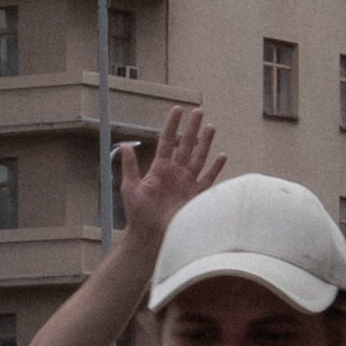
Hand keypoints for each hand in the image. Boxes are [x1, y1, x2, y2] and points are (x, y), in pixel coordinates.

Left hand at [114, 105, 226, 258]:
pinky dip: (215, 168)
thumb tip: (123, 145)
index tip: (177, 109)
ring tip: (211, 126)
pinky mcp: (196, 196)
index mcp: (160, 168)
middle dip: (192, 128)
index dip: (172, 124)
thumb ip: (130, 166)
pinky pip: (209, 179)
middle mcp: (175, 172)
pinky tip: (222, 156)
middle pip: (186, 145)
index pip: (167, 140)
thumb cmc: (138, 214)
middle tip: (198, 111)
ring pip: (199, 157)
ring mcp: (187, 183)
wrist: (150, 236)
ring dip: (205, 142)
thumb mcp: (130, 188)